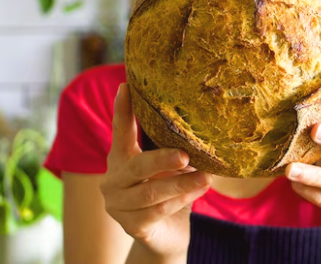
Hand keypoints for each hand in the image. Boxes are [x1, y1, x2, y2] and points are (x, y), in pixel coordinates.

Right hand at [100, 83, 212, 258]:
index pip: (120, 131)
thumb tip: (202, 124)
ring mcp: (119, 205)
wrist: (166, 234)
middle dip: (162, 160)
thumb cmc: (167, 190)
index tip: (126, 86)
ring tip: (207, 177)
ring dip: (183, 184)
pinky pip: (160, 211)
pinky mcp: (133, 226)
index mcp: (120, 158)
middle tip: (185, 155)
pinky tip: (198, 192)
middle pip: (137, 166)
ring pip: (152, 193)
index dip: (122, 110)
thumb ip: (172, 147)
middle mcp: (113, 180)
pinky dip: (181, 200)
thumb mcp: (167, 166)